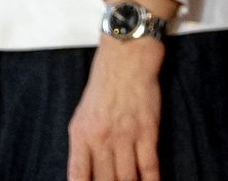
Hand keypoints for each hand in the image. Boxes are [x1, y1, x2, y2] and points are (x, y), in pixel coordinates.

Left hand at [68, 10, 167, 180]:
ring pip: (127, 178)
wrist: (127, 59)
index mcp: (81, 136)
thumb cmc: (104, 85)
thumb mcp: (82, 116)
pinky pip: (149, 165)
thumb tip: (86, 173)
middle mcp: (102, 139)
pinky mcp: (148, 131)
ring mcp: (126, 136)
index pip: (78, 176)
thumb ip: (83, 145)